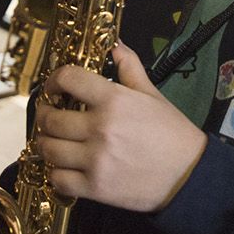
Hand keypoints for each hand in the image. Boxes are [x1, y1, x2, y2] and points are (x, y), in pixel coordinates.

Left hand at [34, 42, 207, 212]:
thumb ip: (130, 68)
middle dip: (44, 115)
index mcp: (114, 100)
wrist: (189, 175)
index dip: (53, 81)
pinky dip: (56, 173)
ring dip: (46, 143)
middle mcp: (100, 128)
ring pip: (48, 149)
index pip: (68, 79)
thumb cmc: (172, 134)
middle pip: (50, 118)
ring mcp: (95, 159)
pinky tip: (64, 167)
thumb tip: (116, 46)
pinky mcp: (95, 187)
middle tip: (48, 116)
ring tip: (53, 141)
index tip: (53, 87)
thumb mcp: (152, 95)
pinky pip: (58, 178)